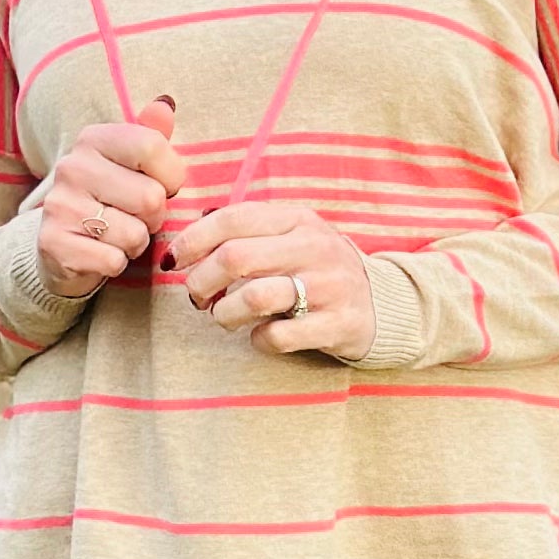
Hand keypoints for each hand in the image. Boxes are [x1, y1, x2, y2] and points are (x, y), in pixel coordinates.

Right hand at [36, 95, 184, 299]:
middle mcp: (72, 167)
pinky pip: (113, 261)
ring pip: (135, 234)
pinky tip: (102, 252)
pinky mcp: (54, 243)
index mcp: (92, 139)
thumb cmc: (108, 200)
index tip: (161, 185)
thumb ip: (151, 135)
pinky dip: (116, 263)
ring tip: (118, 235)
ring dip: (136, 243)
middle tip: (136, 217)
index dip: (171, 176)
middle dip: (154, 217)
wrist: (61, 244)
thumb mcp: (130, 163)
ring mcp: (60, 205)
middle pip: (150, 198)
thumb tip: (165, 105)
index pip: (152, 147)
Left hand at [171, 200, 375, 360]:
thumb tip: (188, 238)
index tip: (175, 260)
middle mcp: (314, 247)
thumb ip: (249, 231)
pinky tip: (260, 336)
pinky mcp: (337, 324)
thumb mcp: (293, 236)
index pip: (233, 218)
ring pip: (253, 298)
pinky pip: (279, 336)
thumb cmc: (319, 270)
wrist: (383, 304)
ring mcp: (328, 286)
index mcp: (297, 219)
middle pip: (235, 258)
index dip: (193, 240)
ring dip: (224, 314)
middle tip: (197, 297)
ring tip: (224, 318)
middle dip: (201, 281)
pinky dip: (258, 340)